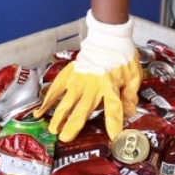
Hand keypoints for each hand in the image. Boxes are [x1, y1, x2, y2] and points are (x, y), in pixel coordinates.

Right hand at [38, 12, 141, 140]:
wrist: (108, 37)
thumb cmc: (123, 56)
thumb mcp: (134, 75)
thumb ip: (130, 95)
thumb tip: (129, 112)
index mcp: (110, 86)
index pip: (113, 108)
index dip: (114, 123)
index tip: (113, 137)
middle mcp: (92, 85)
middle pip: (83, 108)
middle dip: (74, 124)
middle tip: (65, 137)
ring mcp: (78, 80)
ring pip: (67, 100)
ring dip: (59, 116)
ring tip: (53, 129)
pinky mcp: (70, 75)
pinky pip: (57, 88)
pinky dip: (48, 99)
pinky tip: (40, 111)